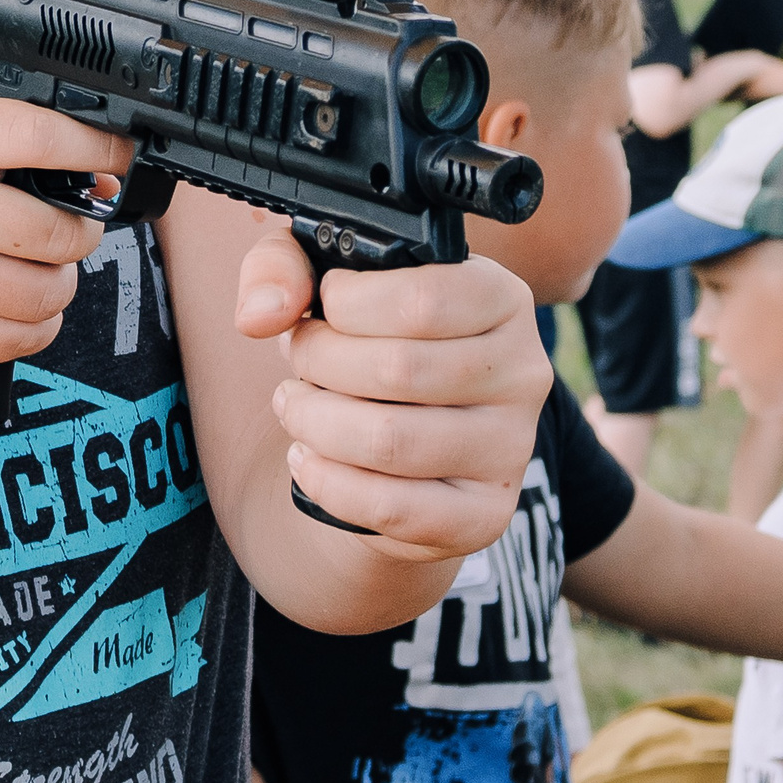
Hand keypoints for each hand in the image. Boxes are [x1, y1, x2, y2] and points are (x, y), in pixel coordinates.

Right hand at [0, 98, 131, 368]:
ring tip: (39, 273)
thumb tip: (85, 170)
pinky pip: (18, 338)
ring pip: (47, 290)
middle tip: (70, 232)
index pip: (39, 136)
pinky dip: (36, 327)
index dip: (97, 151)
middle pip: (57, 230)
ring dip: (59, 286)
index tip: (118, 160)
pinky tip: (19, 310)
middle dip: (80, 235)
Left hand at [235, 231, 546, 563]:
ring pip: (389, 440)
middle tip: (298, 360)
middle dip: (318, 362)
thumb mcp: (324, 285)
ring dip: (314, 422)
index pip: (422, 298)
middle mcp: (522, 371)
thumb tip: (260, 314)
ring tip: (295, 407)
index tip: (324, 307)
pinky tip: (307, 459)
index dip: (347, 304)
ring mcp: (510, 447)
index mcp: (500, 299)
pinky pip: (394, 506)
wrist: (396, 445)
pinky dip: (329, 483)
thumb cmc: (367, 346)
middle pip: (398, 368)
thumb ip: (280, 269)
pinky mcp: (486, 513)